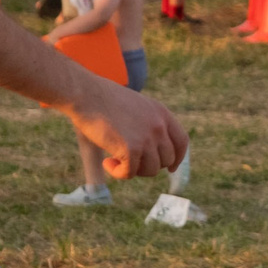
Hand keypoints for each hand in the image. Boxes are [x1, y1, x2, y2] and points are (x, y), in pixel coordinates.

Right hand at [67, 80, 188, 179]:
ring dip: (133, 169)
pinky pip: (129, 173)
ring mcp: (147, 138)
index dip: (178, 158)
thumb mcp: (136, 107)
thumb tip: (151, 152)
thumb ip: (148, 124)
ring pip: (150, 170)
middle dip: (149, 165)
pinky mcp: (131, 150)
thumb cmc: (104, 99)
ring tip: (115, 159)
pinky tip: (107, 162)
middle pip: (166, 160)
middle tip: (130, 161)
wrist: (86, 94)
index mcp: (162, 113)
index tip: (170, 168)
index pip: (182, 141)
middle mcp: (158, 126)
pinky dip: (117, 173)